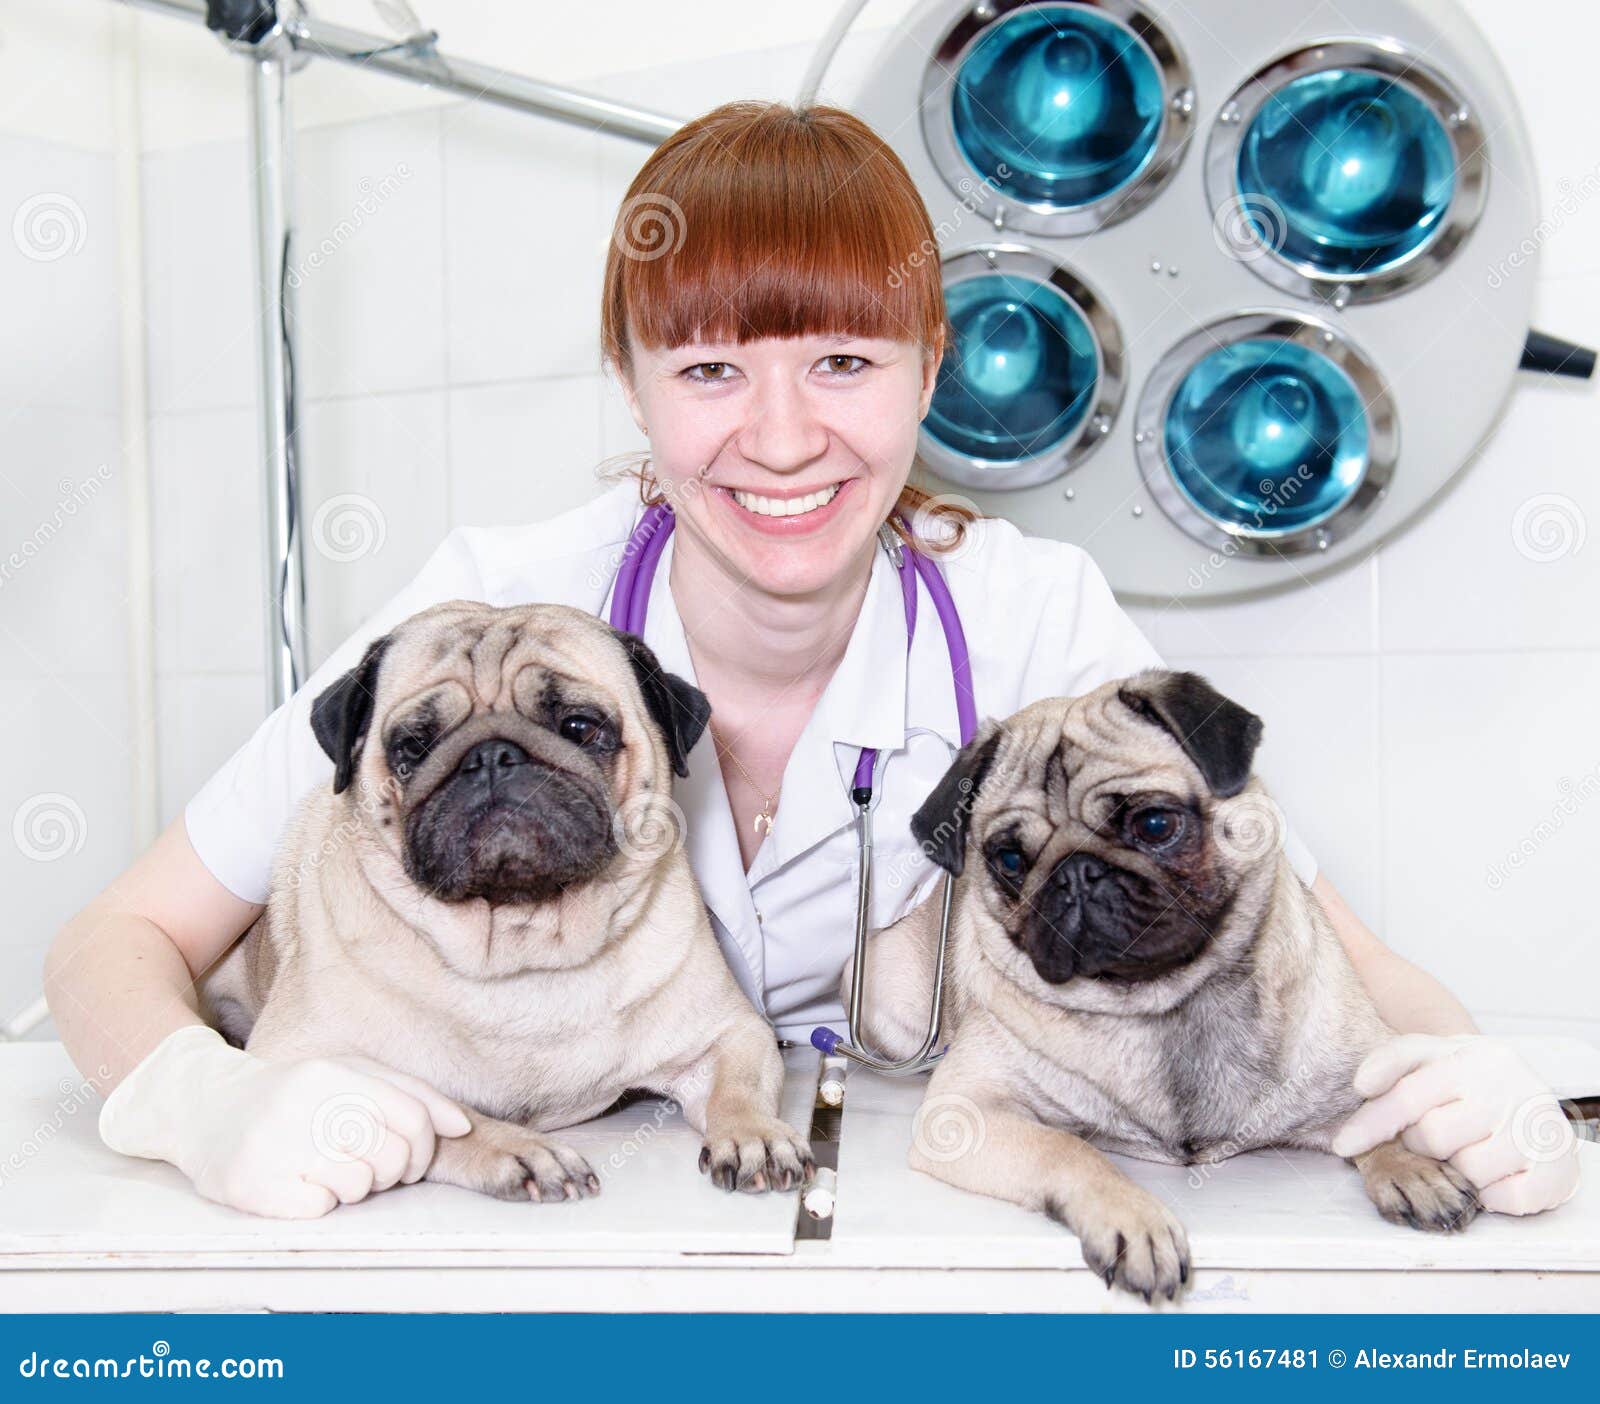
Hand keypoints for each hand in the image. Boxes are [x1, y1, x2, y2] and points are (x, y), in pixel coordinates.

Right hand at [100, 1024, 472, 1217]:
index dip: (424, 1148)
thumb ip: (409, 1094)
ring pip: (359, 1185)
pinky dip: (320, 1204)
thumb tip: (461, 1127)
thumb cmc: (293, 1095)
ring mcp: (274, 1147)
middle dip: (392, 1171)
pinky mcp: (252, 1188)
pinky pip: (320, 1209)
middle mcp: (302, 1105)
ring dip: (355, 1188)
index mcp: (332, 1074)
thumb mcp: (348, 1075)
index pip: (413, 1119)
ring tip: (331, 1172)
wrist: (203, 1110)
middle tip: (371, 1169)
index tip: (411, 1159)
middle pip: (392, 1156)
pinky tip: (301, 1185)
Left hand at [1330, 1033, 1580, 1215]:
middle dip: (1421, 1143)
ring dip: (1458, 1168)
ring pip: (1467, 1170)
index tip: (1342, 1144)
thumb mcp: (1436, 1056)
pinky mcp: (1555, 1168)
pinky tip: (1497, 1172)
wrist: (1535, 1100)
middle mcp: (1506, 1088)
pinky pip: (1503, 1198)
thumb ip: (1395, 1061)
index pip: (1408, 1093)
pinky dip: (1492, 1194)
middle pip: (1431, 1136)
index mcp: (1471, 1057)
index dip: (1371, 1122)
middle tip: (1435, 1135)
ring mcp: (1534, 1128)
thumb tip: (1361, 1085)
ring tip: (1470, 1148)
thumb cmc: (1471, 1081)